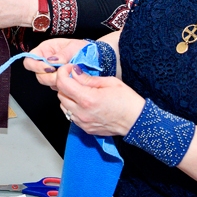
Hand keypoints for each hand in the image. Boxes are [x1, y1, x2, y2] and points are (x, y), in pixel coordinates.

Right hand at [22, 39, 92, 87]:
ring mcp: (51, 73)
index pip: (30, 60)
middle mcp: (45, 62)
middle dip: (49, 76)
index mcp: (45, 50)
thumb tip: (51, 61)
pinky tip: (71, 80)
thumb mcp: (74, 47)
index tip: (50, 68)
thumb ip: (63, 54)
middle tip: (61, 75)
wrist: (95, 57)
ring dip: (56, 81)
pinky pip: (55, 86)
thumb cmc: (83, 48)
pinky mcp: (58, 81)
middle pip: (37, 74)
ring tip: (69, 76)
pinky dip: (62, 85)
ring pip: (45, 82)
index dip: (36, 66)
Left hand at [23, 41, 144, 136]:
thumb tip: (75, 72)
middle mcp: (82, 112)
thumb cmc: (127, 101)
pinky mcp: (85, 128)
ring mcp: (82, 122)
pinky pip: (71, 115)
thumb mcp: (109, 82)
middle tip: (76, 78)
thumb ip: (88, 78)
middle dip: (65, 84)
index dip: (63, 72)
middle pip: (60, 94)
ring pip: (63, 105)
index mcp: (87, 99)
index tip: (69, 69)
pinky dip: (73, 107)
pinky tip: (84, 102)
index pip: (62, 83)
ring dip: (68, 96)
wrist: (136, 122)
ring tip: (81, 91)